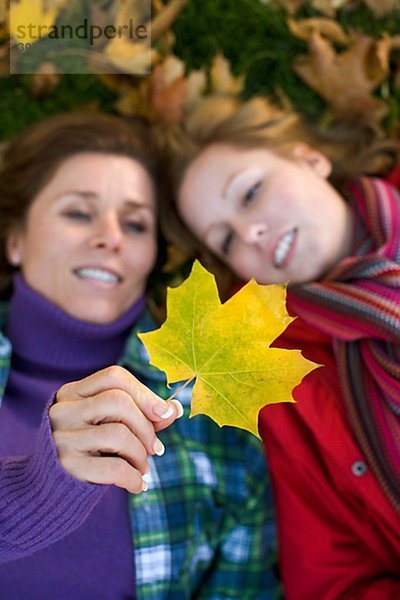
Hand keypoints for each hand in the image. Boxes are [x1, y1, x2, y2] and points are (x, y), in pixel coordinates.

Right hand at [49, 365, 182, 493]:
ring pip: (118, 434)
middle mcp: (63, 410)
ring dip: (141, 455)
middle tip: (156, 449)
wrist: (49, 491)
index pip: (114, 377)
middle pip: (118, 401)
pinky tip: (137, 485)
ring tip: (143, 468)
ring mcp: (61, 438)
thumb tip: (175, 409)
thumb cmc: (89, 450)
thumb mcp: (111, 426)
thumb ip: (143, 415)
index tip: (164, 414)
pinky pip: (113, 468)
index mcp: (73, 393)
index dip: (144, 393)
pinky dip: (133, 478)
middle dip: (146, 427)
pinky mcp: (66, 468)